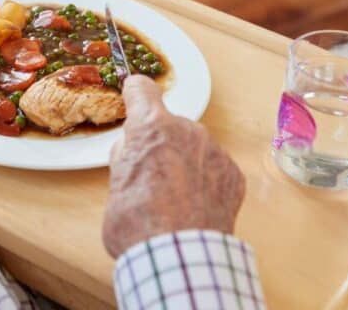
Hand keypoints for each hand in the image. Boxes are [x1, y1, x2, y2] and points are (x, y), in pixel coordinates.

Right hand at [102, 75, 244, 259]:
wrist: (177, 258)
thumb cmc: (137, 223)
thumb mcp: (114, 183)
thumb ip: (126, 156)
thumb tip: (134, 148)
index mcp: (150, 127)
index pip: (141, 89)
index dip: (135, 94)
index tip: (133, 97)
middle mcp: (187, 130)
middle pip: (169, 124)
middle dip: (160, 142)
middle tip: (149, 175)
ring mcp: (214, 151)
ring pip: (194, 146)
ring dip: (184, 161)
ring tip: (174, 197)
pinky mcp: (233, 174)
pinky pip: (214, 168)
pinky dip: (204, 181)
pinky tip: (194, 206)